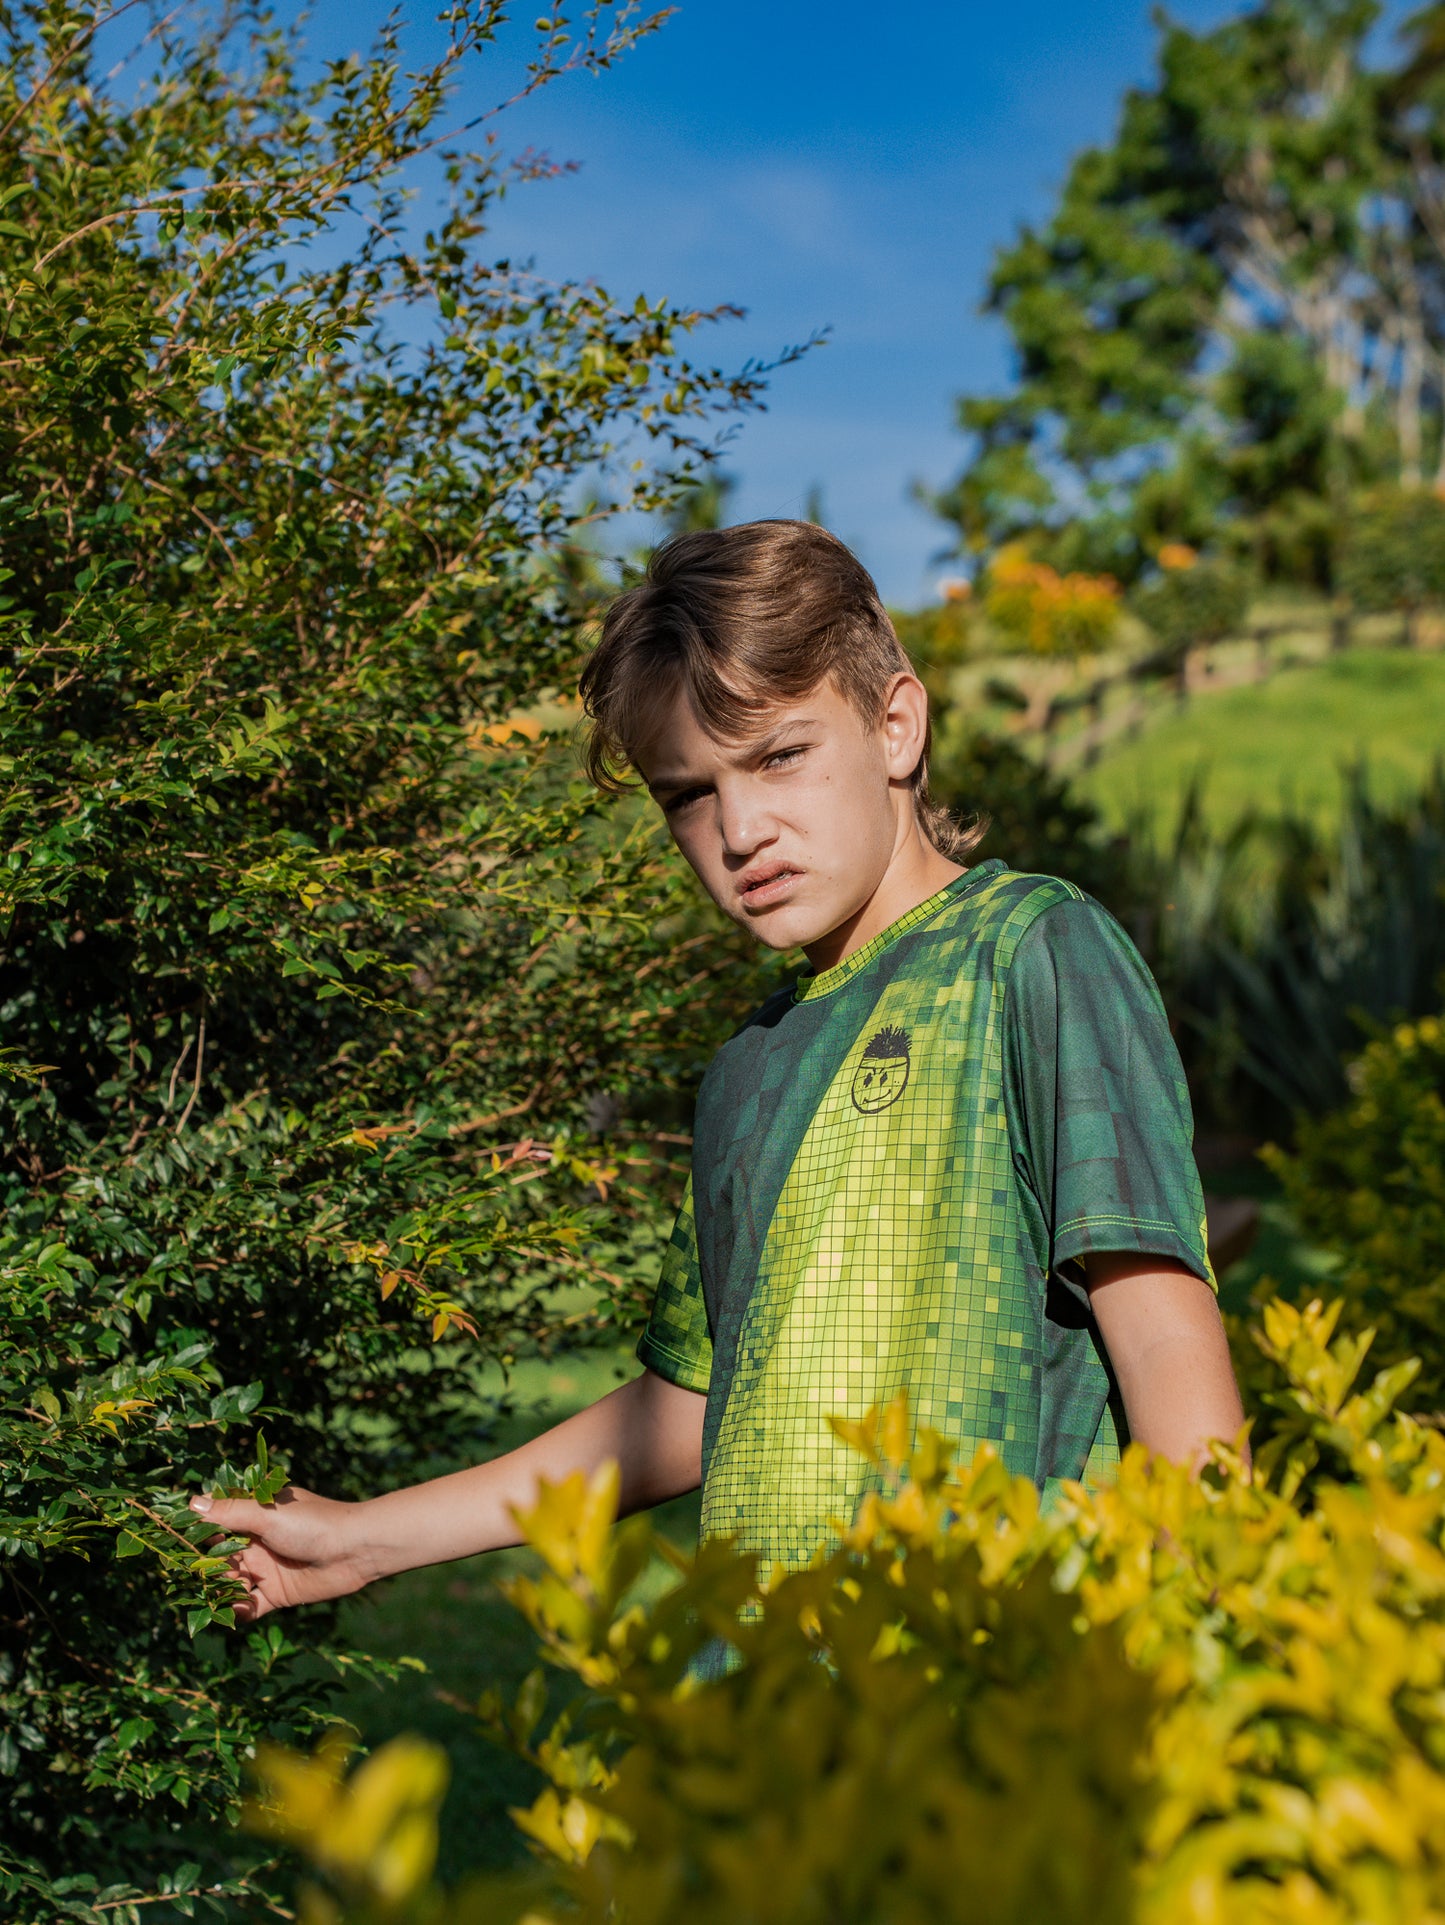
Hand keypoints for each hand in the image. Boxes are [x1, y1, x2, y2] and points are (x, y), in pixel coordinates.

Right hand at [189, 1484, 373, 1621]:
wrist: (353, 1550)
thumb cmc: (312, 1522)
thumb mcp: (266, 1515)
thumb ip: (229, 1513)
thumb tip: (191, 1502)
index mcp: (253, 1517)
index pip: (216, 1525)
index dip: (195, 1534)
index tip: (171, 1543)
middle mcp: (255, 1543)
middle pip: (218, 1559)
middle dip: (203, 1569)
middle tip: (187, 1578)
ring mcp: (265, 1569)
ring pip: (230, 1584)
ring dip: (217, 1592)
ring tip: (205, 1598)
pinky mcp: (276, 1594)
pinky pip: (248, 1607)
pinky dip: (237, 1612)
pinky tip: (231, 1614)